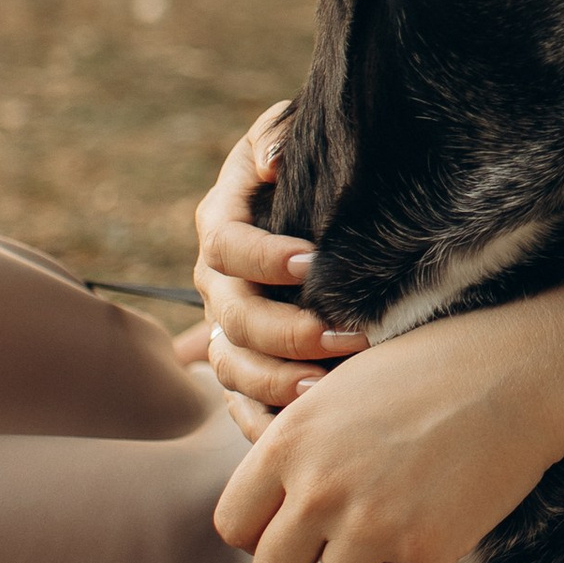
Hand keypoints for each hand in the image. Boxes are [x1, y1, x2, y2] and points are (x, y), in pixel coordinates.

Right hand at [194, 101, 368, 433]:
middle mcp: (217, 281)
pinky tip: (302, 429)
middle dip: (288, 331)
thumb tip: (274, 163)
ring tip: (323, 389)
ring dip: (276, 381)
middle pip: (234, 317)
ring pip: (233, 367)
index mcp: (221, 223)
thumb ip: (278, 136)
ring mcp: (227, 327)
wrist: (320, 203)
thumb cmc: (308, 163)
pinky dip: (265, 422)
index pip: (229, 246)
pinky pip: (242, 406)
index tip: (313, 259)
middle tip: (346, 337)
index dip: (265, 256)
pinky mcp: (246, 364)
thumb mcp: (290, 133)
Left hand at [214, 284, 563, 562]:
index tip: (294, 524)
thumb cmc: (429, 369)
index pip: (233, 527)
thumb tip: (272, 501)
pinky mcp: (427, 551)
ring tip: (380, 555)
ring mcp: (372, 524)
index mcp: (288, 442)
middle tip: (338, 545)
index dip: (261, 532)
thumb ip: (295, 444)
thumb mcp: (338, 389)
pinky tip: (429, 550)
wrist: (516, 372)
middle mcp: (319, 489)